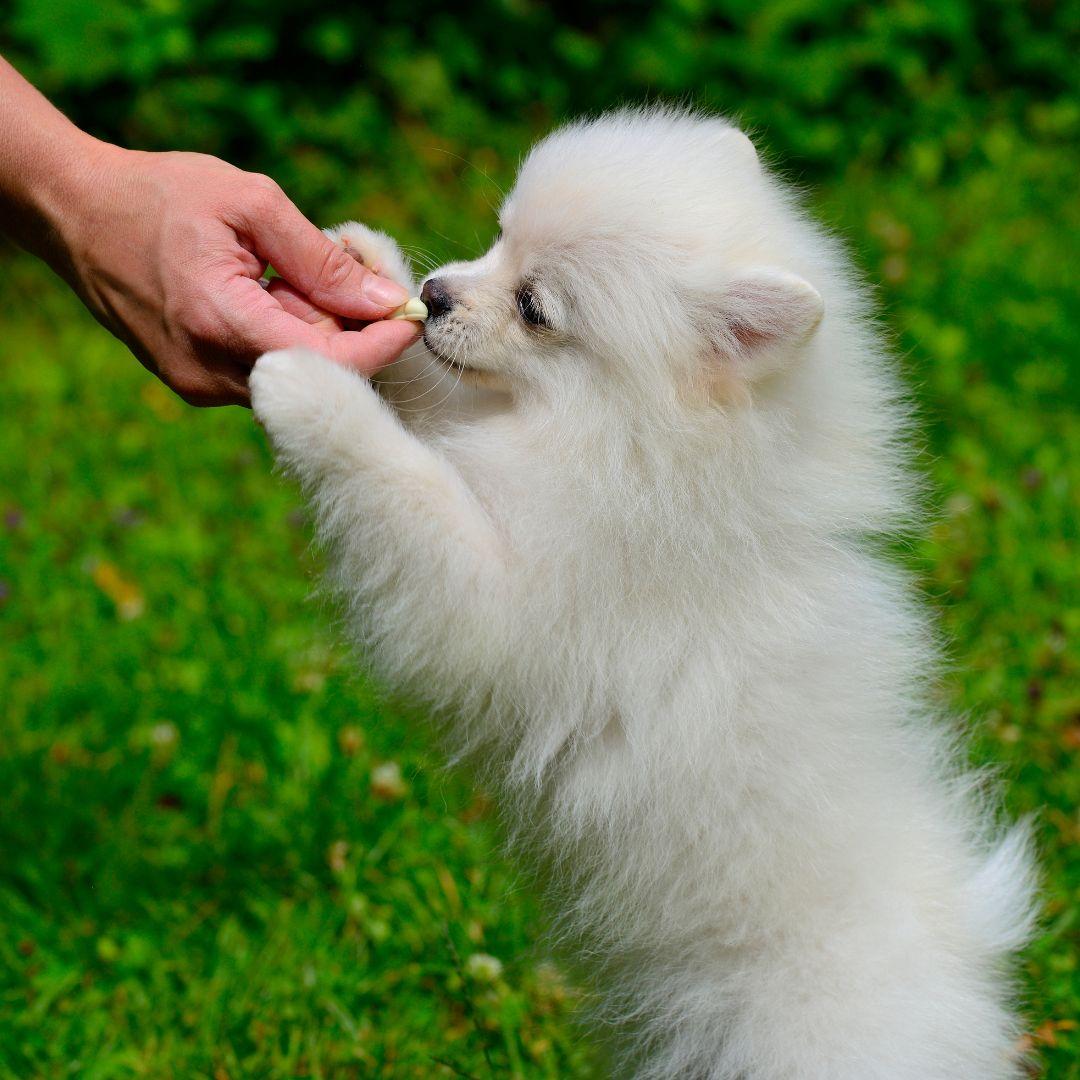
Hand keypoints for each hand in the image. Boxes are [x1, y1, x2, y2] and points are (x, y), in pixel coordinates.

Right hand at [49, 144, 418, 405]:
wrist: (76, 213)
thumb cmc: (161, 195)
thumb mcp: (250, 204)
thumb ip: (321, 259)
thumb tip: (385, 299)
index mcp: (223, 322)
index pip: (331, 362)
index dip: (382, 343)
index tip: (411, 314)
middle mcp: (210, 372)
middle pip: (317, 376)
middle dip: (345, 330)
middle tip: (343, 273)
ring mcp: (199, 386)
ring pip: (293, 377)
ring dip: (311, 333)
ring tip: (286, 277)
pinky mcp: (195, 384)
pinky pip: (264, 372)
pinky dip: (282, 339)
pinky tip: (266, 296)